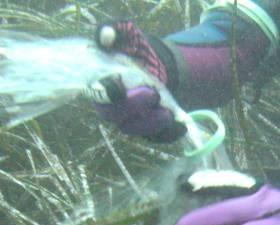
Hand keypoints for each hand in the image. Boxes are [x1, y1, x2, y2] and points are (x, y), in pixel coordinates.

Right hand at [95, 21, 185, 141]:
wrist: (154, 64)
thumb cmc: (135, 50)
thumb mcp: (126, 36)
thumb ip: (115, 33)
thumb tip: (106, 35)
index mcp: (100, 85)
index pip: (99, 95)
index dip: (108, 93)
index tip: (119, 85)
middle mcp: (111, 106)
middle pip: (115, 116)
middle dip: (134, 107)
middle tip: (153, 94)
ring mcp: (128, 120)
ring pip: (135, 130)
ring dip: (151, 124)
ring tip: (168, 113)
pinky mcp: (146, 129)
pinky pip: (154, 137)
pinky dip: (168, 134)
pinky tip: (180, 126)